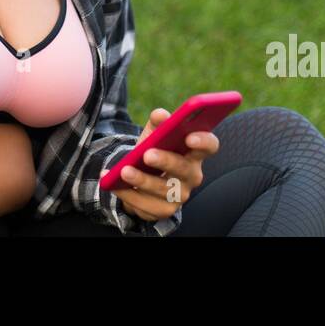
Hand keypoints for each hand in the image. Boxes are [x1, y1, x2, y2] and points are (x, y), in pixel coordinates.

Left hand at [99, 107, 219, 222]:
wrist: (141, 176)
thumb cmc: (154, 149)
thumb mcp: (154, 133)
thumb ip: (158, 122)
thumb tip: (161, 115)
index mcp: (194, 152)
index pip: (209, 145)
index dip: (203, 141)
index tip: (189, 136)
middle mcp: (192, 175)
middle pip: (184, 168)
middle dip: (165, 161)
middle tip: (147, 154)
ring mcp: (180, 195)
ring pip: (163, 189)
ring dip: (142, 180)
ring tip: (124, 170)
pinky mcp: (164, 210)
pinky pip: (147, 205)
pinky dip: (129, 194)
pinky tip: (115, 184)